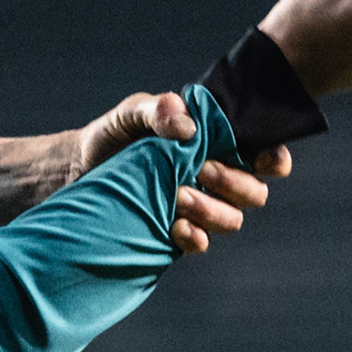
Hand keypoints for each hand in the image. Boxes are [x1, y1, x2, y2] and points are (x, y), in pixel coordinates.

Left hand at [78, 91, 292, 254]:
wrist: (76, 168)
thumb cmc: (114, 134)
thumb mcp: (133, 112)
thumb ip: (159, 108)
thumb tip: (189, 129)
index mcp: (217, 147)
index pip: (265, 157)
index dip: (275, 160)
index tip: (262, 158)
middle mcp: (215, 180)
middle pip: (255, 193)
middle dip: (235, 183)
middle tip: (201, 169)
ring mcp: (197, 209)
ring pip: (232, 220)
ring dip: (212, 210)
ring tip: (178, 195)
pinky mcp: (174, 232)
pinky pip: (200, 243)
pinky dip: (194, 237)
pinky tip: (176, 227)